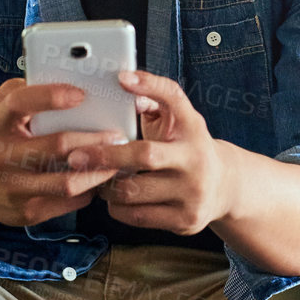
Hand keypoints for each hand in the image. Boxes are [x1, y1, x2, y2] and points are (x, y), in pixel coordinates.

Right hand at [0, 78, 123, 227]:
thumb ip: (27, 89)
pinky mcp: (24, 212)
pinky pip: (66, 203)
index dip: (51, 96)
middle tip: (118, 135)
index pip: (20, 103)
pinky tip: (99, 179)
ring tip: (117, 160)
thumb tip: (70, 77)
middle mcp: (0, 155)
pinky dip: (88, 190)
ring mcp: (12, 188)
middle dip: (94, 140)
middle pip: (55, 147)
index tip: (81, 93)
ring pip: (67, 182)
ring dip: (98, 171)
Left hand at [65, 69, 236, 236]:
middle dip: (105, 156)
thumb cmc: (188, 147)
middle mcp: (196, 160)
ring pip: (133, 191)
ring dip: (105, 185)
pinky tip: (112, 198)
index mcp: (193, 128)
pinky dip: (117, 207)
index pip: (174, 98)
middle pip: (144, 155)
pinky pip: (137, 216)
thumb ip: (156, 100)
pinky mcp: (184, 220)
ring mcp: (193, 193)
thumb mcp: (181, 121)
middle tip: (75, 157)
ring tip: (94, 178)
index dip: (149, 86)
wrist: (224, 187)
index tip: (121, 78)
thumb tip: (125, 84)